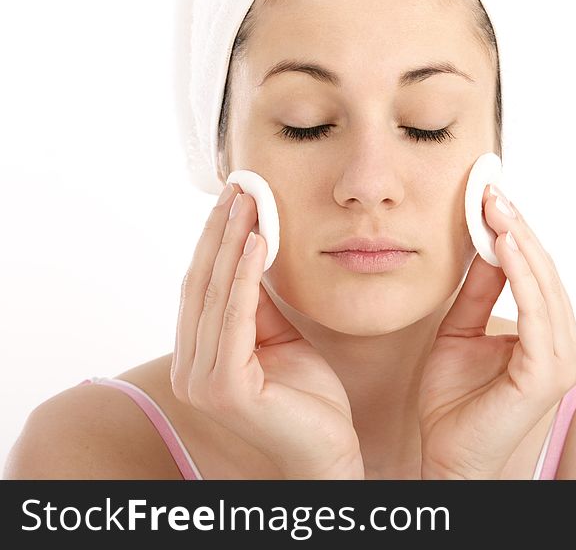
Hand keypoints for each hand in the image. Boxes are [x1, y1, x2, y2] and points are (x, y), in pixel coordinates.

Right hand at [171, 184, 363, 478]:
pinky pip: (235, 318)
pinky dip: (244, 277)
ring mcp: (201, 381)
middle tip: (240, 185)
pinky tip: (257, 242)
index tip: (235, 194)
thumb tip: (252, 243)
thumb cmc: (307, 395)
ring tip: (249, 201)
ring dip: (232, 242)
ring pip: (215, 295)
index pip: (201, 284)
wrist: (329, 447)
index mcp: (197, 354)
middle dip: (221, 230)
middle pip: (202, 283)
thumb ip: (257, 299)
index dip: (215, 237)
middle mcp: (189, 367)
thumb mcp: (278, 334)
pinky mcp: (224, 389)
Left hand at [418, 184, 575, 478]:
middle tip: (492, 189)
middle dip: (516, 227)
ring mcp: (561, 359)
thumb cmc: (454, 402)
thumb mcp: (459, 331)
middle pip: (543, 272)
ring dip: (519, 241)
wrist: (446, 455)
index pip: (535, 273)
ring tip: (496, 206)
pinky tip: (503, 244)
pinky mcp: (547, 373)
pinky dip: (520, 274)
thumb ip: (478, 292)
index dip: (514, 232)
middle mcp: (564, 345)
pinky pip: (535, 313)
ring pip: (543, 285)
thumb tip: (485, 244)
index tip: (490, 195)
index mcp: (548, 336)